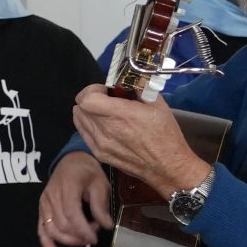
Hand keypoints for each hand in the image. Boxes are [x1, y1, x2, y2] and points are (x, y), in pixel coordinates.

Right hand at [39, 149, 115, 246]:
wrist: (71, 160)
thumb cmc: (88, 171)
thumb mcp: (100, 183)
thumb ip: (101, 205)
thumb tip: (106, 226)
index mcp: (67, 187)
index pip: (71, 214)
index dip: (83, 230)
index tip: (95, 238)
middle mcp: (51, 196)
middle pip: (61, 224)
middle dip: (79, 235)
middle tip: (94, 232)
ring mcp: (44, 203)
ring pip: (52, 229)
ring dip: (68, 240)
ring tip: (82, 240)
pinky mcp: (41, 209)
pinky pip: (41, 229)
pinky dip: (46, 245)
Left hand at [70, 85, 210, 198]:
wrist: (167, 167)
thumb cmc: (165, 134)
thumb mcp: (157, 104)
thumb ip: (139, 88)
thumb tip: (127, 80)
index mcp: (120, 115)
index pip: (86, 98)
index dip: (93, 90)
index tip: (106, 90)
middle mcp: (106, 130)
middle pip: (81, 108)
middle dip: (91, 99)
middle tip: (107, 99)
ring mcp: (100, 144)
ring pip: (79, 120)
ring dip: (88, 112)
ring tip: (104, 112)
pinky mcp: (100, 154)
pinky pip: (83, 134)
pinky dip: (88, 125)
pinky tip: (103, 124)